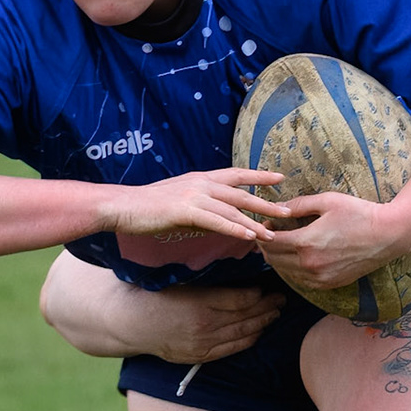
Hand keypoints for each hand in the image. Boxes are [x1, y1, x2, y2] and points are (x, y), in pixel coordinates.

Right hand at [106, 170, 289, 249]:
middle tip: (288, 211)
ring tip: (272, 234)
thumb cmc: (147, 206)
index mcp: (200, 178)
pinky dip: (234, 228)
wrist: (122, 205)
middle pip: (241, 192)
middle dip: (266, 202)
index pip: (236, 174)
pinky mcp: (185, 211)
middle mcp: (201, 183)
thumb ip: (201, 208)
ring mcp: (194, 196)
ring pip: (232, 209)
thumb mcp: (179, 202)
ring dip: (255, 222)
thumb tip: (218, 219)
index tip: (279, 178)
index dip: (258, 176)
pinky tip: (248, 236)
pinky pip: (216, 221)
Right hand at [138, 283, 285, 363]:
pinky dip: (249, 339)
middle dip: (268, 307)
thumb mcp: (179, 281)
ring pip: (244, 333)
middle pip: (247, 316)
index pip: (241, 299)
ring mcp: (203, 344)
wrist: (128, 323)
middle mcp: (204, 326)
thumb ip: (207, 282)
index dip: (259, 293)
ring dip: (263, 323)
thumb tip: (237, 274)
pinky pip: (233, 349)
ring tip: (275, 313)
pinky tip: (258, 331)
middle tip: (282, 298)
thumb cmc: (151, 295)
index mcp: (199, 302)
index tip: (267, 285)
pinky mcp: (199, 356)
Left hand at [258, 192, 410, 288]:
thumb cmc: (359, 213)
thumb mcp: (327, 201)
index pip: (270, 242)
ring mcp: (320, 277)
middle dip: (268, 246)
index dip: (264, 232)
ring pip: (285, 272)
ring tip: (285, 243)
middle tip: (272, 232)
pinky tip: (299, 256)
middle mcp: (310, 264)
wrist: (389, 234)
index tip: (267, 222)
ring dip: (280, 258)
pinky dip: (294, 269)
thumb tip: (276, 206)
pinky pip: (301, 280)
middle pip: (273, 259)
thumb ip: (298, 204)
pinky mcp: (330, 284)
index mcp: (306, 243)